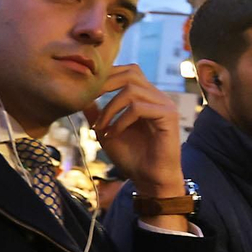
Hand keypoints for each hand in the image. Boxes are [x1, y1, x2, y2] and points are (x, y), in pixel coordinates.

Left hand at [85, 64, 187, 228]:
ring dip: (109, 109)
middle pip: (131, 72)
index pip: (128, 72)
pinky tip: (114, 134)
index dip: (107, 76)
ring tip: (100, 128)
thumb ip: (97, 114)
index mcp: (146, 97)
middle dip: (106, 84)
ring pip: (132, 90)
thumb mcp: (106, 132)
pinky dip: (121, 120)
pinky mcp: (168, 116)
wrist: (150, 179)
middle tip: (89, 100)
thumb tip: (82, 97)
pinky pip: (138, 108)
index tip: (88, 93)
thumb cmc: (132, 157)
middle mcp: (158, 97)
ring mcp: (165, 105)